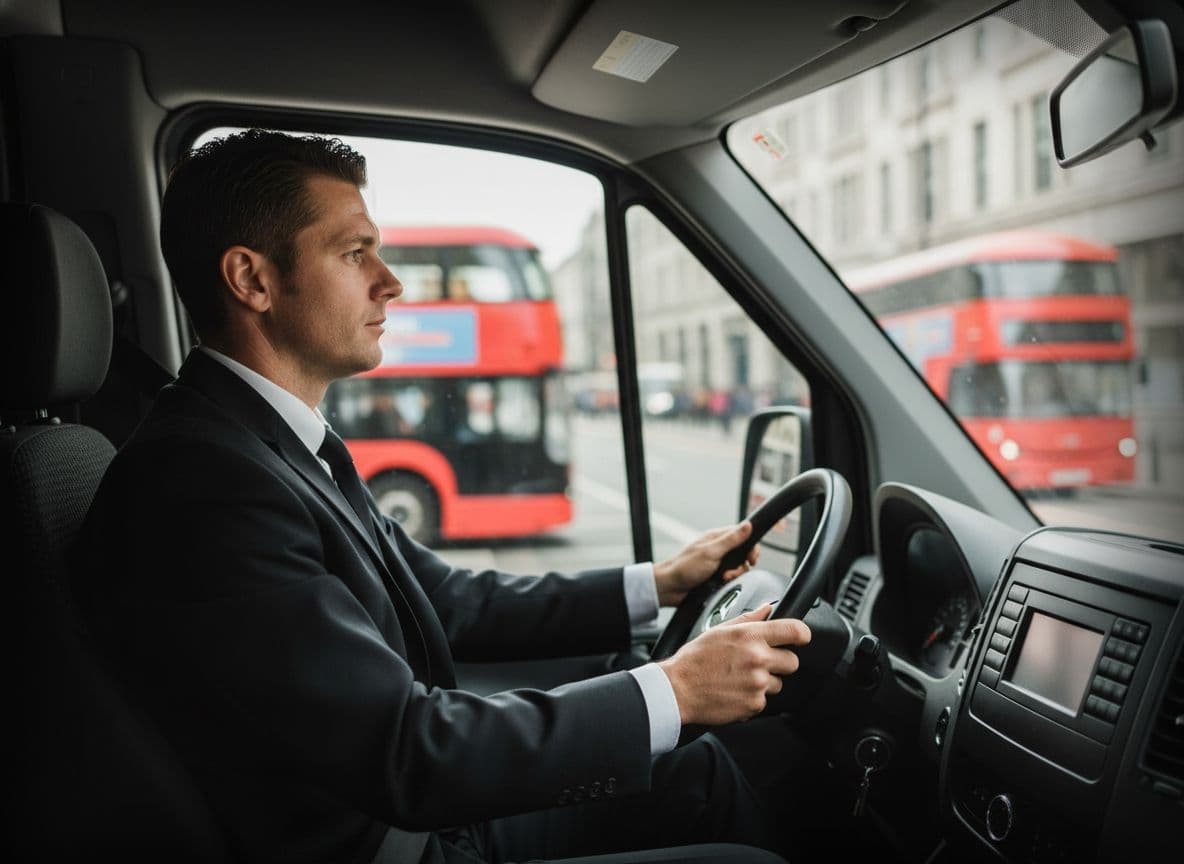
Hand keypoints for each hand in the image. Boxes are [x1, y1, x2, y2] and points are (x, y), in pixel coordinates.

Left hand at [652, 521, 758, 606]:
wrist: (670, 588)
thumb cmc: (684, 567)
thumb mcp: (711, 552)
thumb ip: (731, 540)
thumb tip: (748, 525)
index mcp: (717, 538)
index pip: (742, 535)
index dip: (751, 546)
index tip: (751, 558)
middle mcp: (719, 549)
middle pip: (743, 554)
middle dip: (743, 565)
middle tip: (733, 570)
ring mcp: (718, 563)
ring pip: (739, 568)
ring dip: (735, 575)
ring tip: (723, 578)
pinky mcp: (716, 576)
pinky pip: (731, 579)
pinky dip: (728, 582)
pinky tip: (720, 583)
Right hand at [658, 604, 810, 725]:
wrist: (678, 689)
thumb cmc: (695, 659)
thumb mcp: (720, 630)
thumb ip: (749, 619)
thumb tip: (768, 609)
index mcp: (751, 636)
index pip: (795, 631)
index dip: (802, 634)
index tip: (800, 638)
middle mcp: (758, 659)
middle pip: (792, 661)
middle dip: (780, 662)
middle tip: (759, 663)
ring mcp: (758, 683)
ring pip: (778, 683)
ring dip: (765, 682)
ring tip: (740, 678)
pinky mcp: (754, 704)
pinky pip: (764, 700)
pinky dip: (752, 698)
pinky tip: (735, 691)